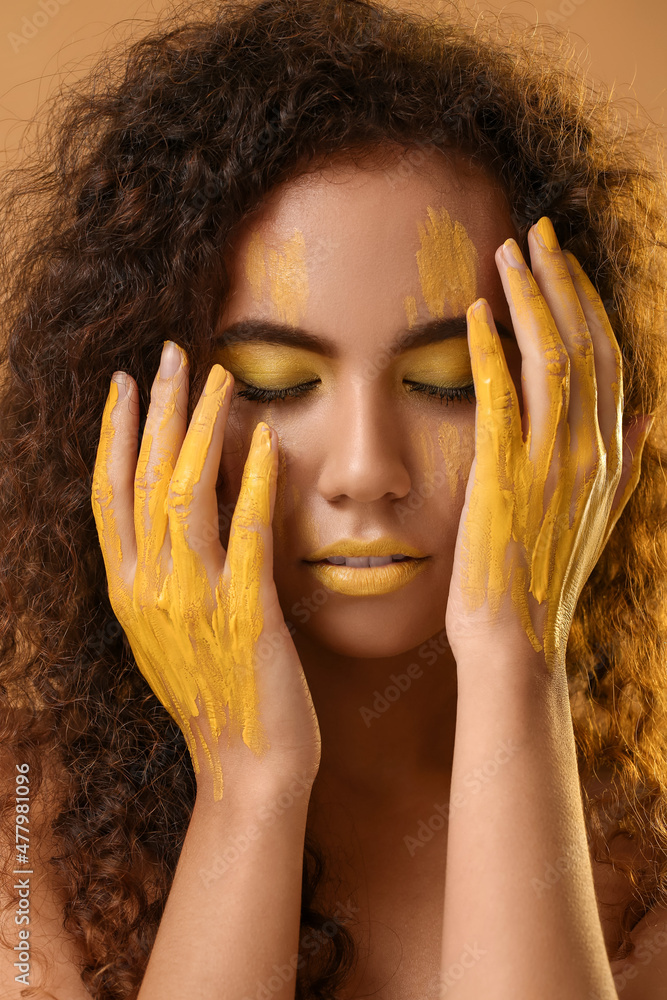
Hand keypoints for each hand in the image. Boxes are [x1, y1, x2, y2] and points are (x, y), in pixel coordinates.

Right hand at [91, 341, 320, 799]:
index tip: (125, 386)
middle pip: (142, 479)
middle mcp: (149, 589)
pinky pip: (243, 533)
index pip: (110, 495)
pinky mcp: (245, 612)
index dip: (115, 435)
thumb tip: (173, 518)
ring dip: (201, 427)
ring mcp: (194, 600)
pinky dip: (250, 481)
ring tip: (220, 377)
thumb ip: (162, 578)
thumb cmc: (216, 699)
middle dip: (156, 409)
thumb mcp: (168, 635)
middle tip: (172, 354)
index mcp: (128, 592)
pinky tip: (263, 440)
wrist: (248, 771)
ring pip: (183, 493)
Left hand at [445, 216, 652, 671]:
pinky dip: (489, 350)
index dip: (589, 305)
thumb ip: (623, 459)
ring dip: (529, 300)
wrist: (515, 640)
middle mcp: (593, 452)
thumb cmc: (541, 575)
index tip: (564, 264)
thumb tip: (647, 412)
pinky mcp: (507, 477)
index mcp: (613, 456)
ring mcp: (553, 464)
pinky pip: (501, 398)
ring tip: (505, 255)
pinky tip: (473, 315)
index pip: (610, 360)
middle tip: (536, 233)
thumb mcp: (596, 512)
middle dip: (562, 282)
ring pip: (551, 359)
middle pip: (586, 345)